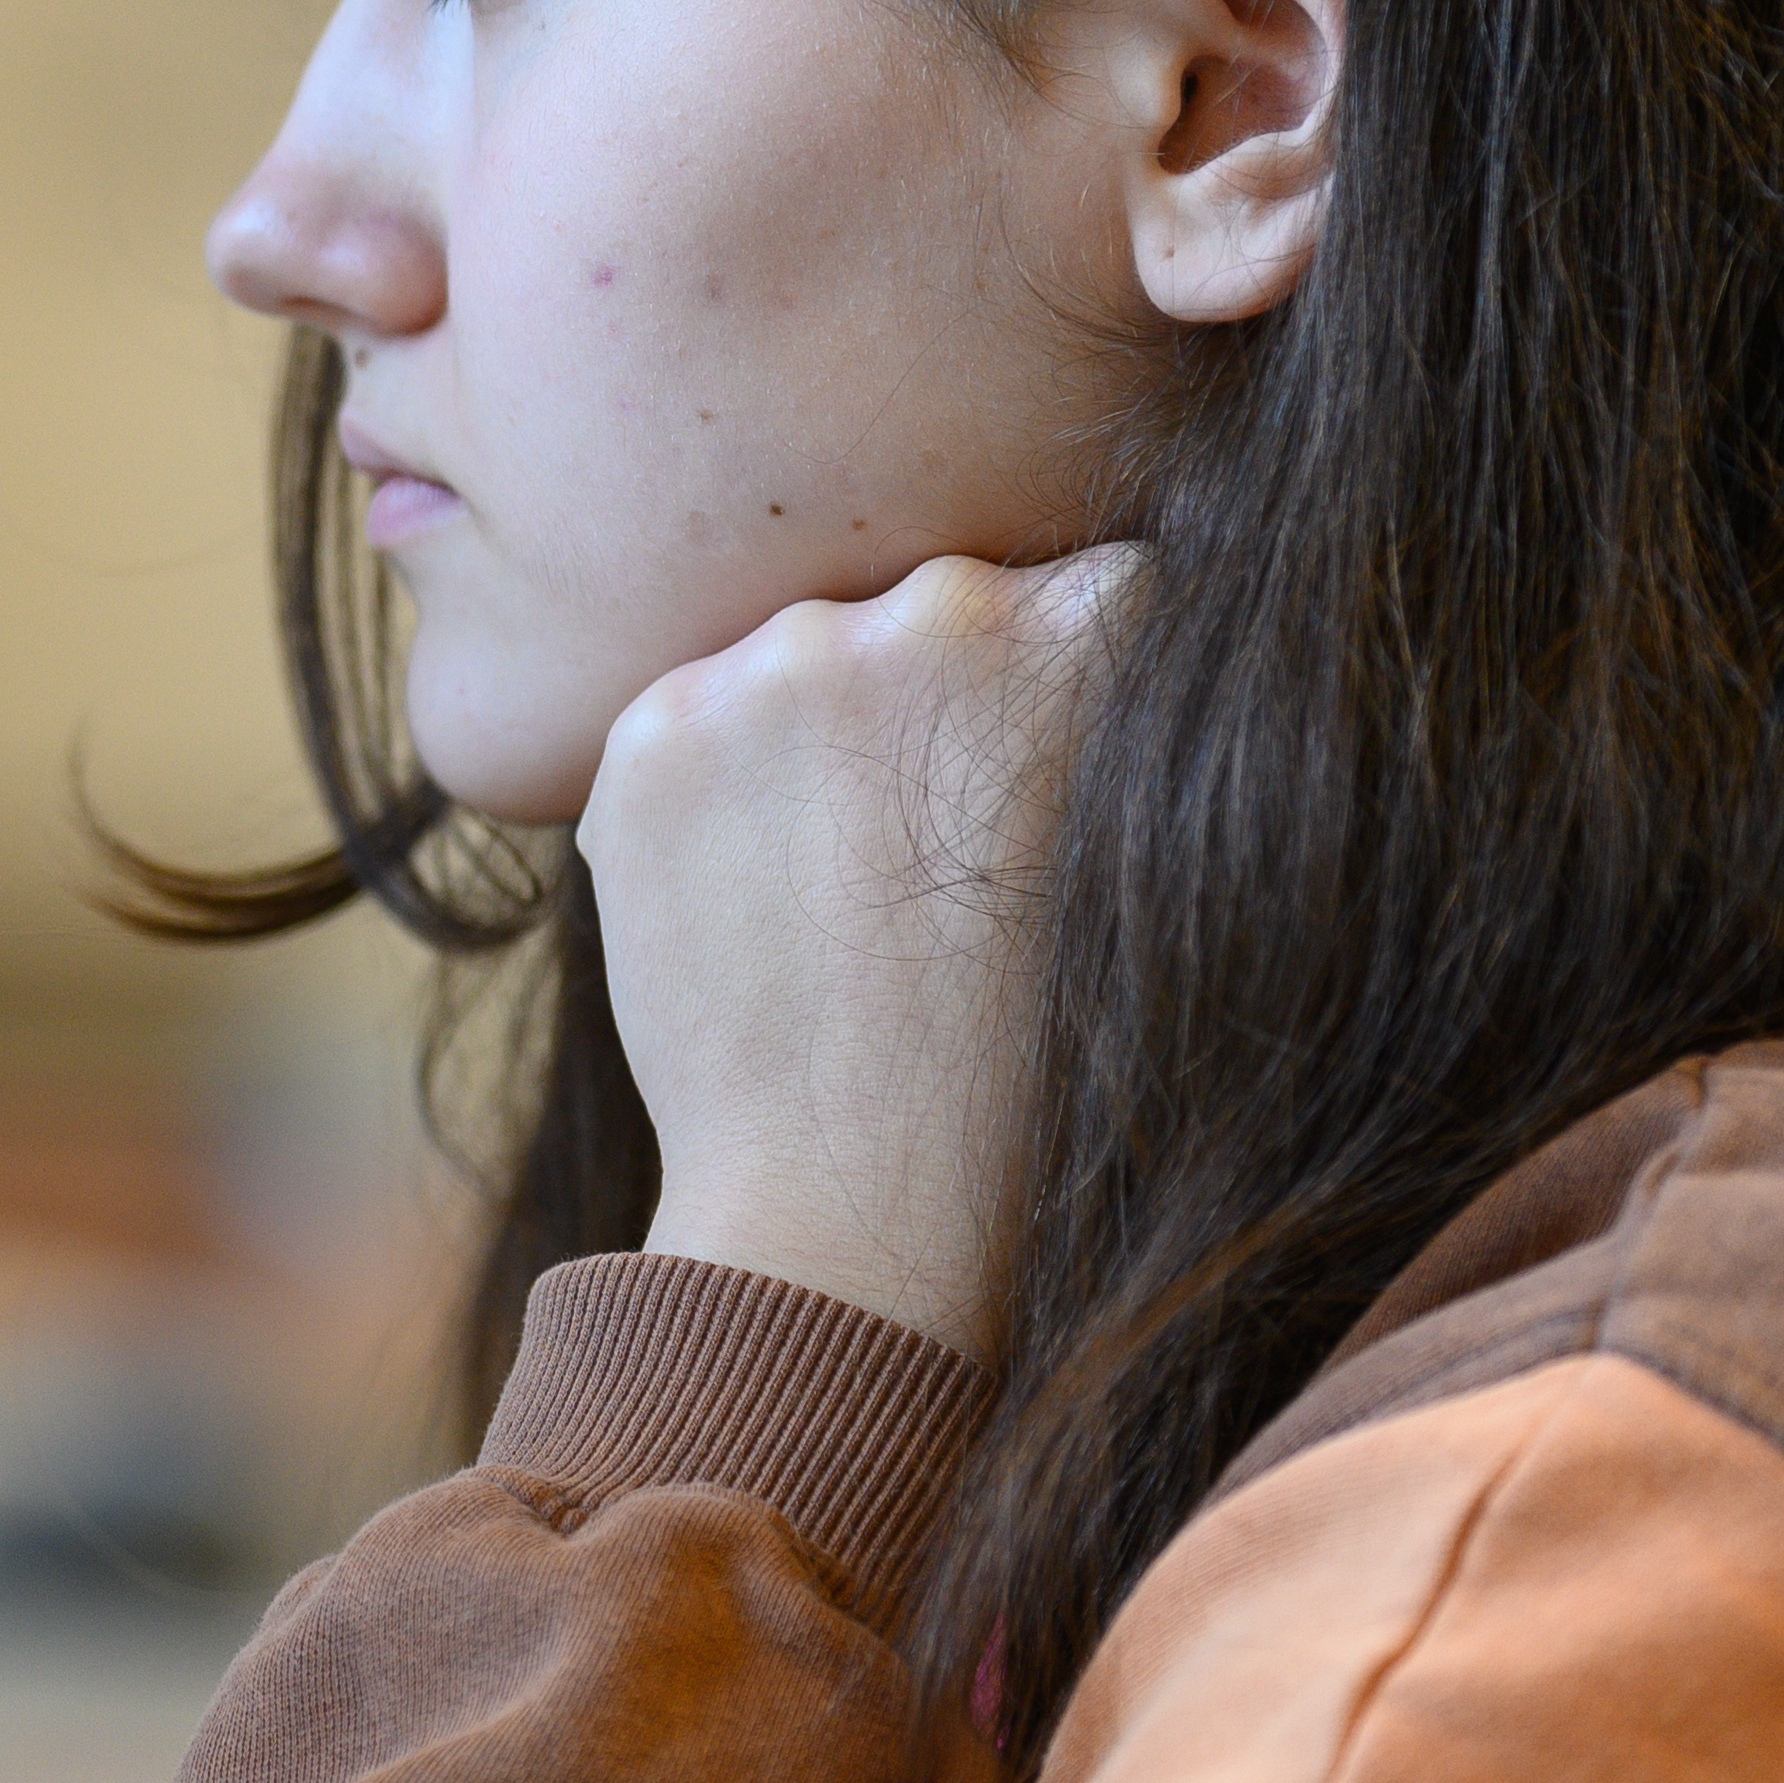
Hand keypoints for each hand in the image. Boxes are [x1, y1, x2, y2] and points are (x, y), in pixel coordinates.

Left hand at [573, 546, 1142, 1362]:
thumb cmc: (1031, 1061)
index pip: (1079, 587)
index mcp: (1089, 627)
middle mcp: (934, 609)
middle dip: (927, 705)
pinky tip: (754, 908)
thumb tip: (1062, 629)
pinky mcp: (654, 729)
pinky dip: (708, 798)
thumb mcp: (1130, 853)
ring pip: (798, 662)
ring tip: (834, 898)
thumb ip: (1091, 713)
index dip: (1056, 683)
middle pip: (930, 610)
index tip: (1032, 772)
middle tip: (921, 851)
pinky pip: (687, 724)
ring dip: (809, 741)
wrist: (860, 1195)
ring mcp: (780, 661)